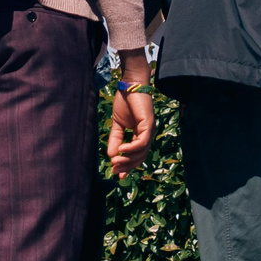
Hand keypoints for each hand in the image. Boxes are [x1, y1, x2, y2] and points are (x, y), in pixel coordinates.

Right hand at [106, 51, 154, 177]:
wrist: (129, 85)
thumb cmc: (125, 102)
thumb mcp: (117, 125)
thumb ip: (115, 140)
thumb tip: (110, 156)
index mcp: (141, 134)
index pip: (137, 155)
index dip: (128, 166)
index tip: (118, 175)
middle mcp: (148, 134)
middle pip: (140, 157)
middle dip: (127, 166)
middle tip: (115, 171)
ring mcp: (150, 130)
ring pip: (142, 152)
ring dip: (128, 159)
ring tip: (115, 161)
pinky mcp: (149, 124)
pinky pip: (141, 142)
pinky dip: (131, 148)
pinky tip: (121, 150)